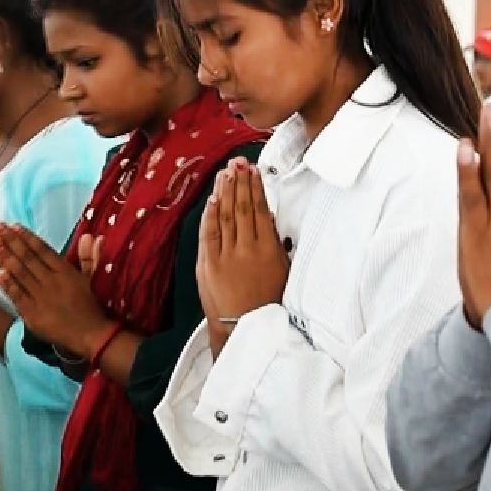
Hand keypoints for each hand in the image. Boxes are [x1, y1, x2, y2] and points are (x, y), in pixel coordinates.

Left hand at [0, 224, 110, 357]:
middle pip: (27, 259)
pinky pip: (17, 296)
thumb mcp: (92, 278)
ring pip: (19, 274)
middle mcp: (51, 282)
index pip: (43, 250)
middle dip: (10, 242)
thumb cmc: (91, 306)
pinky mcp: (32, 314)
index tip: (14, 226)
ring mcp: (40, 298)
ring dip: (3, 258)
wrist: (90, 335)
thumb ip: (89, 257)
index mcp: (65, 272)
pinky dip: (8, 285)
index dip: (27, 238)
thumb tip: (92, 236)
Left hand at [198, 158, 287, 352]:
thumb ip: (275, 242)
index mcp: (268, 249)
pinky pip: (210, 233)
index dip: (255, 187)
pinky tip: (213, 199)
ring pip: (226, 216)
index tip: (253, 171)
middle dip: (240, 182)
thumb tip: (268, 216)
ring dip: (226, 192)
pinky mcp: (209, 264)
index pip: (260, 209)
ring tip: (226, 173)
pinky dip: (211, 215)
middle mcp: (247, 248)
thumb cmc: (267, 300)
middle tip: (238, 163)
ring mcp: (226, 256)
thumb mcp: (281, 269)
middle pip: (242, 207)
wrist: (244, 327)